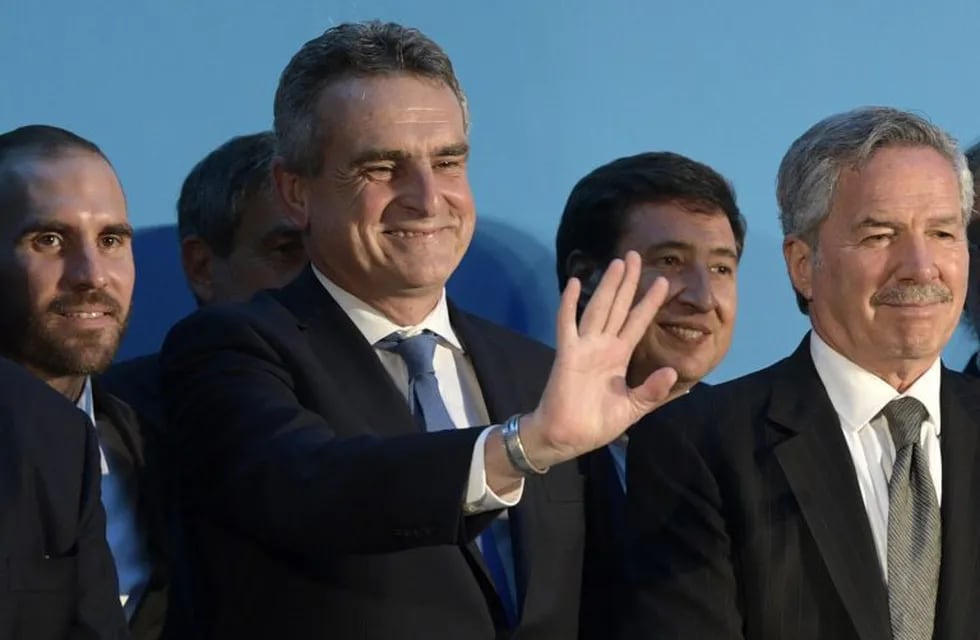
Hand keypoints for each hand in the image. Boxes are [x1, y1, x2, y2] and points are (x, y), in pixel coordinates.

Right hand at [520, 250, 676, 468]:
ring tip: (618, 262)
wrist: (569, 437)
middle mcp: (603, 345)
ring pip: (599, 308)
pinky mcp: (567, 354)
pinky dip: (569, 304)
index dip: (649, 302)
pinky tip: (574, 284)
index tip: (663, 281)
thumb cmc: (597, 423)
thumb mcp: (633, 408)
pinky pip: (567, 324)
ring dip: (608, 286)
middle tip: (636, 255)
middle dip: (628, 282)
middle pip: (619, 306)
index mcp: (619, 356)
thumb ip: (652, 391)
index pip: (637, 323)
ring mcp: (584, 347)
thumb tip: (674, 373)